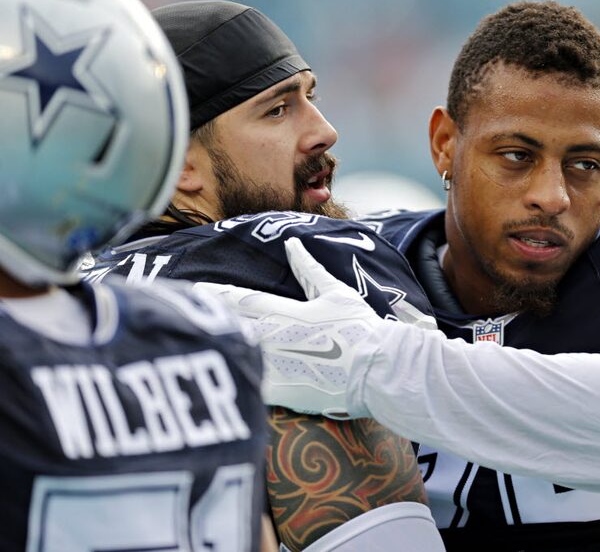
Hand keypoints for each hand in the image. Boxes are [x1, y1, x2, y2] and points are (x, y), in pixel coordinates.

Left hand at [192, 237, 380, 417]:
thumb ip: (308, 269)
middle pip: (227, 326)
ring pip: (233, 355)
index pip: (237, 299)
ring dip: (218, 347)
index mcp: (283, 313)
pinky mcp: (279, 393)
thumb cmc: (359, 328)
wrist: (377, 371)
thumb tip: (292, 244)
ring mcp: (272, 368)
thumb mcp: (335, 293)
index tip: (193, 288)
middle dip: (208, 318)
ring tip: (200, 343)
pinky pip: (248, 384)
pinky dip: (236, 377)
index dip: (213, 292)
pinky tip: (223, 376)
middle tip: (185, 312)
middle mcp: (270, 339)